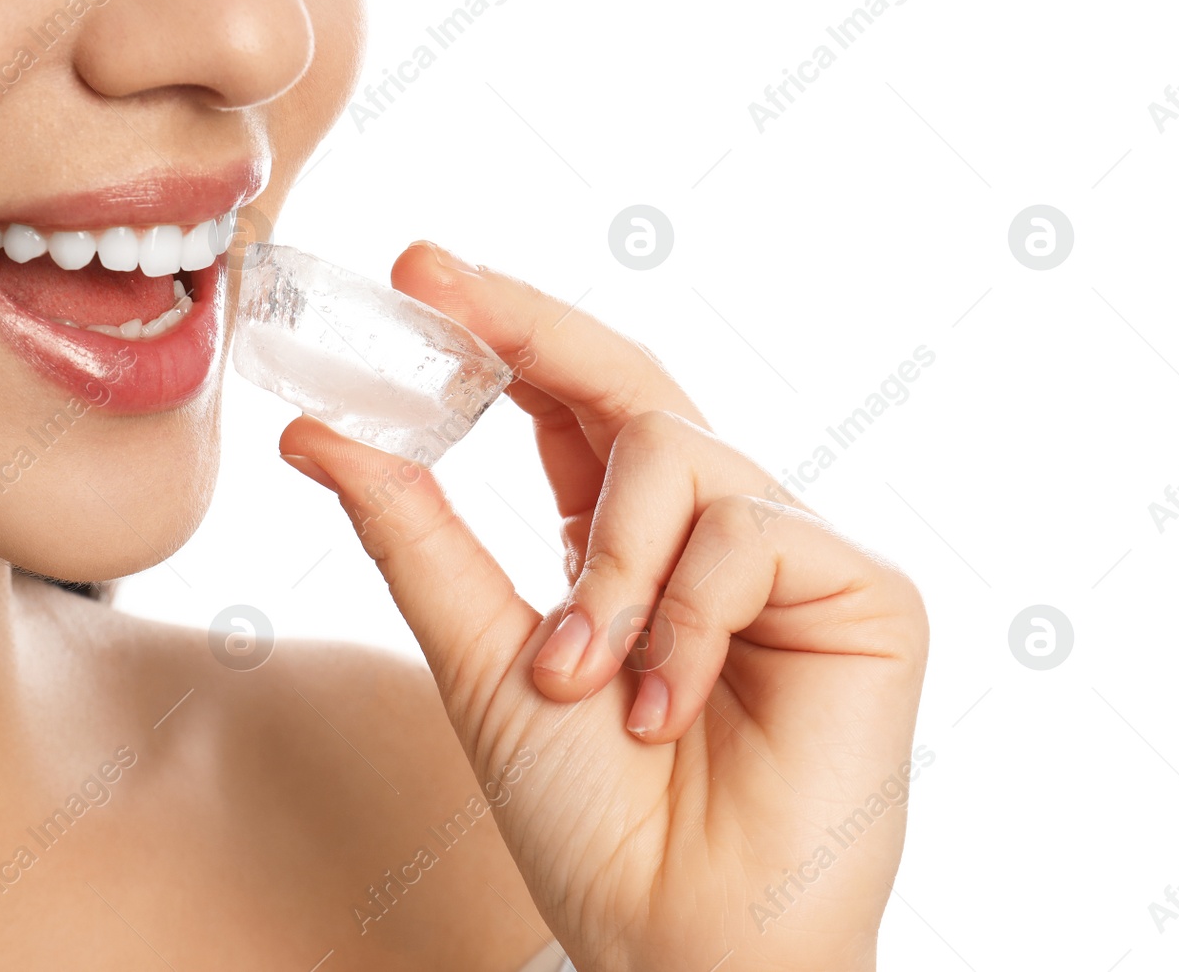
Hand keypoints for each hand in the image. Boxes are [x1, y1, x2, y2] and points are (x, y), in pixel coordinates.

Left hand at [278, 242, 928, 971]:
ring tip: (578, 680)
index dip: (500, 332)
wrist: (680, 938)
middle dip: (529, 327)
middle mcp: (708, 532)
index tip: (414, 272)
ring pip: (677, 458)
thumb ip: (414, 534)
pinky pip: (748, 532)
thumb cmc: (586, 818)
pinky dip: (678, 617)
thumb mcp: (478, 655)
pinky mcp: (863, 590)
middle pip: (628, 381)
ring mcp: (789, 554)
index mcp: (623, 545)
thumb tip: (315, 434)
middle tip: (435, 281)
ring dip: (604, 569)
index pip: (567, 404)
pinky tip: (662, 707)